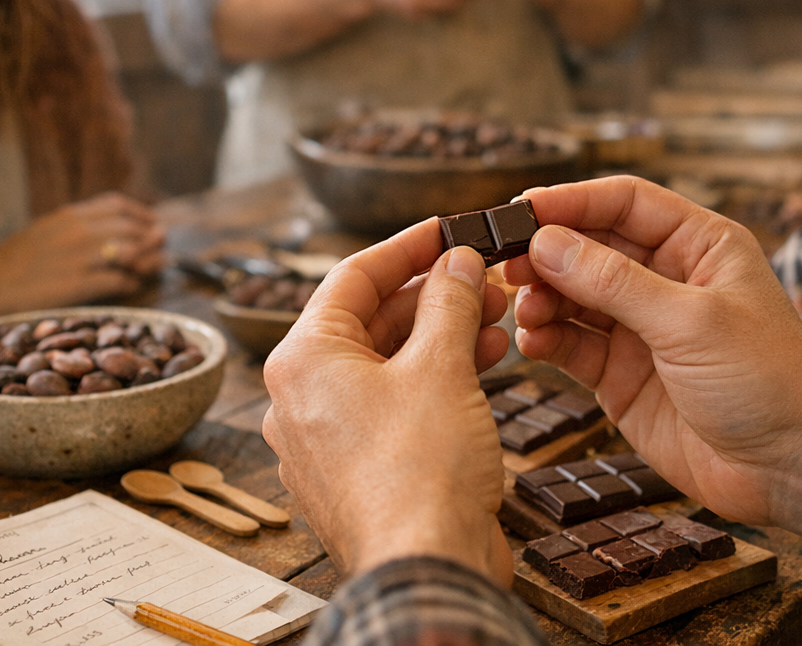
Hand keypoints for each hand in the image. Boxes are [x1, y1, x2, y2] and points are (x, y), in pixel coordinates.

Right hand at [0, 193, 165, 319]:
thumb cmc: (12, 267)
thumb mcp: (44, 233)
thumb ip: (77, 227)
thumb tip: (115, 228)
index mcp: (68, 216)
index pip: (118, 205)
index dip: (142, 214)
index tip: (152, 223)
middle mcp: (78, 232)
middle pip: (132, 228)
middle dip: (152, 237)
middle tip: (162, 247)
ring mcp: (80, 257)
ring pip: (133, 252)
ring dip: (149, 261)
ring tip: (157, 266)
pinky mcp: (80, 284)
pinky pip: (120, 280)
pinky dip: (132, 283)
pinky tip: (132, 286)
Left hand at [263, 222, 511, 582]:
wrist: (428, 572)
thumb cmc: (419, 473)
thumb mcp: (441, 366)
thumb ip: (450, 302)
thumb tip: (459, 262)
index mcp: (303, 360)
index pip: (353, 277)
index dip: (406, 247)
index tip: (446, 230)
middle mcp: (305, 395)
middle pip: (374, 320)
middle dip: (435, 296)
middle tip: (485, 278)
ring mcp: (330, 435)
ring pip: (390, 362)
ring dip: (444, 335)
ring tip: (497, 318)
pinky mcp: (360, 466)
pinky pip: (396, 401)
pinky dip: (436, 377)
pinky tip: (484, 363)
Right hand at [504, 177, 801, 569]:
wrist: (792, 470)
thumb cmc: (768, 381)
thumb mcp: (690, 321)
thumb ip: (614, 282)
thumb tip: (546, 243)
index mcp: (696, 244)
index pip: (624, 203)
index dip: (572, 201)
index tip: (522, 210)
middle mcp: (664, 278)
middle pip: (590, 246)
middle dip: (547, 252)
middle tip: (507, 262)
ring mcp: (639, 326)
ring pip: (573, 294)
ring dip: (542, 296)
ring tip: (524, 308)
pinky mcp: (620, 372)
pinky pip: (571, 343)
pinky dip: (546, 338)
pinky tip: (532, 341)